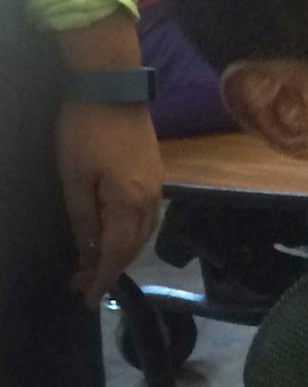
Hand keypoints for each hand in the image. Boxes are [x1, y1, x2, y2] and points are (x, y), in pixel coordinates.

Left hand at [54, 100, 161, 303]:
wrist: (113, 88)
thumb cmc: (85, 130)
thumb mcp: (73, 175)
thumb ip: (82, 216)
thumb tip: (88, 250)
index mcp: (129, 203)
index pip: (115, 252)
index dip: (101, 277)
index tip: (87, 298)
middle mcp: (149, 202)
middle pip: (131, 247)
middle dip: (107, 270)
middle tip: (81, 285)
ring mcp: (155, 188)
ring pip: (139, 234)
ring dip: (117, 253)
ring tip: (92, 265)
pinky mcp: (153, 176)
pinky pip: (142, 218)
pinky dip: (126, 234)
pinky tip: (111, 235)